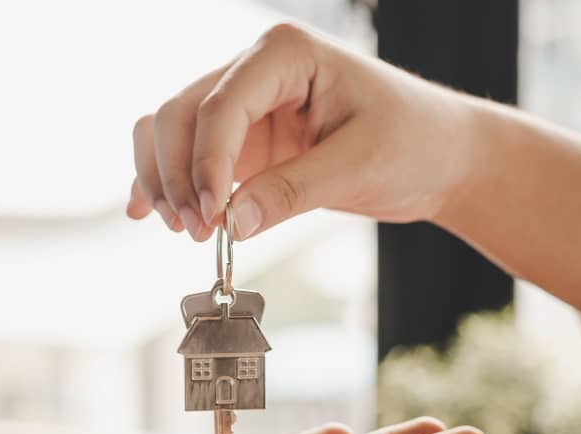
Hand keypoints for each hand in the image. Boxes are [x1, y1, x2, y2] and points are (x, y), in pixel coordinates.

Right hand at [127, 22, 477, 239]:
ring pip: (169, 131)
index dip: (205, 163)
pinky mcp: (243, 142)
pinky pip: (187, 156)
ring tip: (182, 229)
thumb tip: (229, 224)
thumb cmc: (415, 142)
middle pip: (180, 114)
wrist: (440, 156)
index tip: (210, 217)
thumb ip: (292, 191)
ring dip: (161, 179)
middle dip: (176, 174)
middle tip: (196, 232)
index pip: (221, 104)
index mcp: (285, 54)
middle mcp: (254, 71)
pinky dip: (162, 181)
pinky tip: (140, 211)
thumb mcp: (359, 165)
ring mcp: (244, 107)